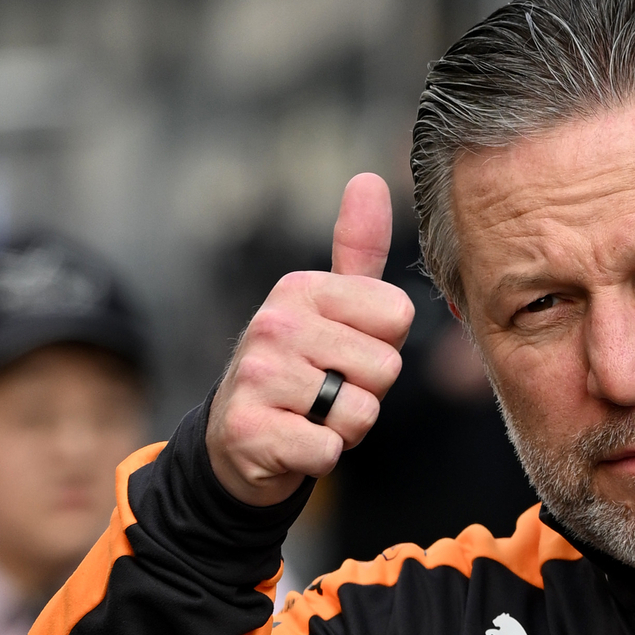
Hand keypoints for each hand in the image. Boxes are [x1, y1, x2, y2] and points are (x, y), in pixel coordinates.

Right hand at [207, 173, 415, 504]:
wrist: (236, 440)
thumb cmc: (301, 369)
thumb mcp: (329, 306)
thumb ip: (357, 252)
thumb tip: (371, 178)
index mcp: (301, 289)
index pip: (398, 315)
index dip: (384, 345)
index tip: (347, 352)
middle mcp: (275, 324)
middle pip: (385, 368)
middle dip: (367, 393)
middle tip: (327, 392)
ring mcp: (257, 377)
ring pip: (360, 414)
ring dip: (345, 429)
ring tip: (311, 415)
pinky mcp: (250, 431)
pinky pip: (328, 451)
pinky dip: (320, 457)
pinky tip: (293, 443)